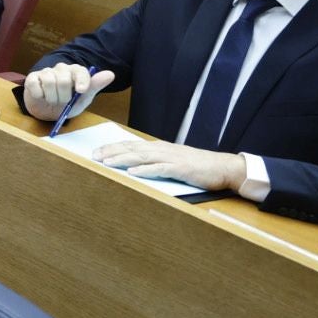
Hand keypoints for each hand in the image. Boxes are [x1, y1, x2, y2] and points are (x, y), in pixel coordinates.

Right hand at [21, 63, 114, 121]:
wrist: (48, 111)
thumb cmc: (67, 104)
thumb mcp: (83, 99)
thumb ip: (94, 86)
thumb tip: (110, 74)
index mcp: (75, 72)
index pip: (80, 71)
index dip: (81, 81)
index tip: (80, 91)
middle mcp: (61, 69)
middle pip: (63, 80)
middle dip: (63, 97)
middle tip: (62, 102)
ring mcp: (46, 72)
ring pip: (49, 82)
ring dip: (51, 97)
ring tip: (52, 101)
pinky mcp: (32, 78)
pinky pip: (34, 84)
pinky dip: (38, 95)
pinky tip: (41, 97)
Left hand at [93, 140, 245, 191]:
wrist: (224, 167)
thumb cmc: (199, 166)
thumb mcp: (174, 161)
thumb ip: (156, 161)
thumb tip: (135, 164)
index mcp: (160, 148)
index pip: (132, 145)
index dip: (113, 147)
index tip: (97, 151)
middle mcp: (163, 150)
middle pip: (132, 148)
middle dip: (112, 151)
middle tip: (93, 155)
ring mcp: (172, 158)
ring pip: (142, 156)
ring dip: (122, 159)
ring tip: (106, 162)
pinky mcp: (181, 168)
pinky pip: (160, 169)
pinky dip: (145, 170)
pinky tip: (133, 171)